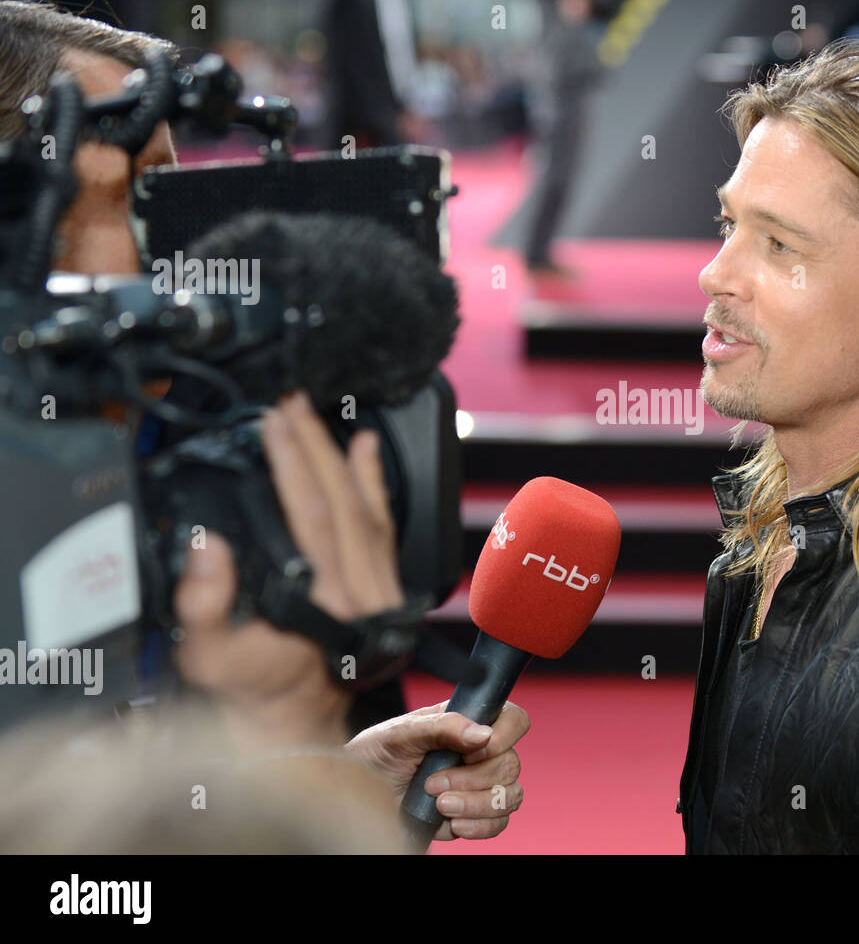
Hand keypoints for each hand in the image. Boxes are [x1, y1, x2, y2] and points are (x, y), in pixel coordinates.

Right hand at [173, 391, 404, 749]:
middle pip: (341, 500)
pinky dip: (375, 484)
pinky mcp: (386, 588)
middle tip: (290, 405)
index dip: (291, 461)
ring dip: (344, 458)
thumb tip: (206, 544)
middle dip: (315, 446)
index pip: (309, 512)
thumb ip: (203, 602)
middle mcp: (361, 590)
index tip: (272, 423)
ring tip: (323, 417)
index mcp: (322, 600)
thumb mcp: (208, 655)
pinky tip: (366, 450)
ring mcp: (380, 589)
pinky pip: (384, 526)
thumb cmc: (250, 689)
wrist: (293, 722)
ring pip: (368, 508)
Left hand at [346, 700, 529, 839]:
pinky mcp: (473, 816)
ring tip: (440, 804)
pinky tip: (451, 823)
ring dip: (476, 805)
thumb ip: (442, 726)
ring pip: (510, 796)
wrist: (355, 799)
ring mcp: (479, 786)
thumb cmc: (374, 757)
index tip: (474, 749)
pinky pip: (498, 824)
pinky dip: (478, 827)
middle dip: (474, 779)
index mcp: (467, 723)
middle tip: (434, 783)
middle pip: (511, 764)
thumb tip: (482, 733)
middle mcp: (479, 753)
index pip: (513, 720)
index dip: (504, 736)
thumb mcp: (400, 733)